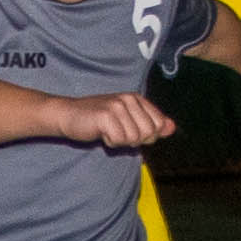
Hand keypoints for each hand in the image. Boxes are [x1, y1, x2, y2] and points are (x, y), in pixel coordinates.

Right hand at [55, 93, 175, 150]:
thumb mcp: (128, 121)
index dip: (146, 135)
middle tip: (116, 131)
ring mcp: (118, 106)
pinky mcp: (106, 116)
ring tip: (107, 130)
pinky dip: (109, 142)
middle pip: (148, 133)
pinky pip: (119, 140)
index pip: (158, 125)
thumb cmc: (98, 120)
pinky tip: (100, 132)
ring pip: (134, 139)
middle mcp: (129, 99)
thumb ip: (151, 124)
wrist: (68, 115)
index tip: (128, 130)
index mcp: (137, 98)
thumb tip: (172, 128)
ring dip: (119, 141)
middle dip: (133, 140)